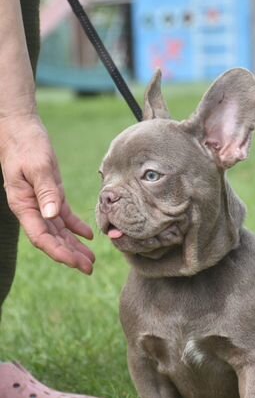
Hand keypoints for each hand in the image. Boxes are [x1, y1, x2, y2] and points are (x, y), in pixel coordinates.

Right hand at [0, 115, 94, 273]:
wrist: (21, 128)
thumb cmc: (26, 145)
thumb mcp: (38, 167)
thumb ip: (45, 191)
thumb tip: (52, 216)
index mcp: (24, 205)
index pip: (41, 237)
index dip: (59, 252)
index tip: (75, 263)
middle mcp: (32, 209)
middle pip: (52, 239)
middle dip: (70, 256)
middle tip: (89, 268)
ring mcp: (42, 203)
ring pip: (59, 231)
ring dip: (75, 246)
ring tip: (91, 260)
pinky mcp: (51, 194)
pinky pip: (64, 217)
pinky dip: (76, 227)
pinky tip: (88, 236)